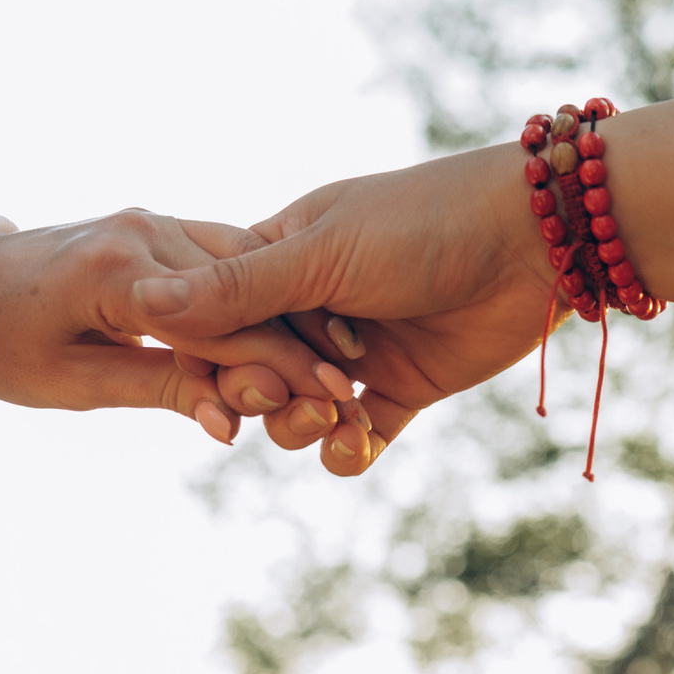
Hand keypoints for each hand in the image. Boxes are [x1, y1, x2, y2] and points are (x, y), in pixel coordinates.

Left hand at [0, 210, 360, 442]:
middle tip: (348, 390)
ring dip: (291, 315)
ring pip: (248, 267)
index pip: (223, 327)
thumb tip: (234, 422)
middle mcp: (143, 231)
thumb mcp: (74, 384)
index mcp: (116, 272)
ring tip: (334, 363)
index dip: (283, 368)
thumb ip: (161, 389)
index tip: (334, 401)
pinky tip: (296, 326)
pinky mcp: (155, 226)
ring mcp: (152, 221)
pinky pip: (226, 256)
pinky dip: (263, 293)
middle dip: (302, 342)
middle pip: (250, 290)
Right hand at [127, 146, 558, 473]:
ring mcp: (356, 351)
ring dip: (303, 426)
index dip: (208, 357)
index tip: (211, 382)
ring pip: (297, 412)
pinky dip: (347, 451)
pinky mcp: (405, 387)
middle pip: (252, 374)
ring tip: (334, 416)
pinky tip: (356, 446)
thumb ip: (237, 289)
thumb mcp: (324, 254)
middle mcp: (311, 307)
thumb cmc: (426, 222)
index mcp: (280, 258)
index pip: (215, 320)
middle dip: (260, 397)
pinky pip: (357, 437)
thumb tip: (138, 300)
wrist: (534, 240)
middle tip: (293, 396)